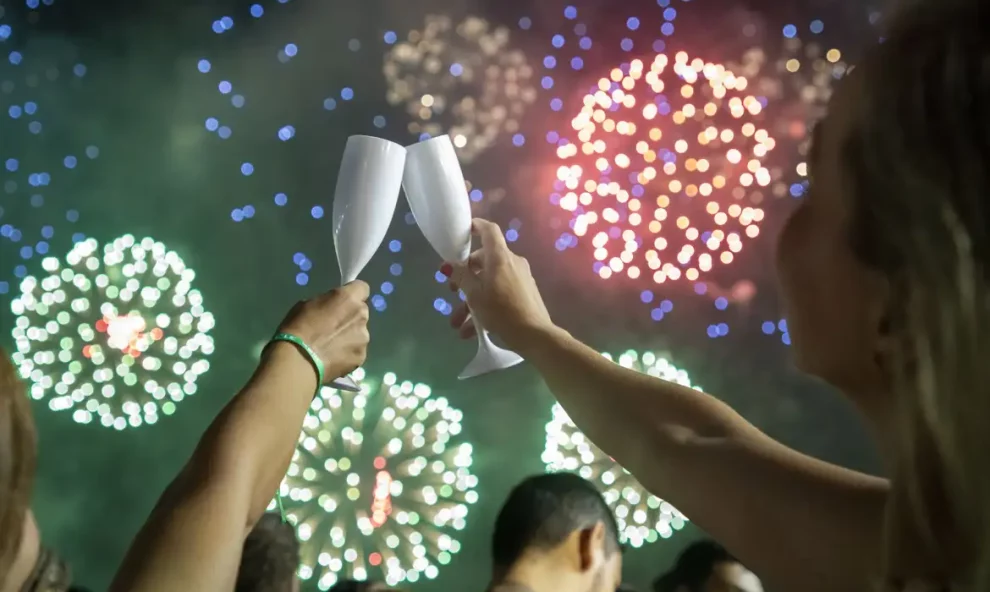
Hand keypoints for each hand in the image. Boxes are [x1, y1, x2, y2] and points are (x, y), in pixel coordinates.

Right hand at [276, 281, 370, 380]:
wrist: (299, 360)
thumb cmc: (298, 327)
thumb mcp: (308, 304)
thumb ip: (328, 303)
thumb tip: (333, 308)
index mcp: (349, 298)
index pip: (362, 288)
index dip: (353, 294)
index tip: (342, 302)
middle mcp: (362, 315)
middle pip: (361, 312)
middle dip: (350, 316)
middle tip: (334, 327)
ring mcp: (364, 337)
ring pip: (360, 332)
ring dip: (350, 336)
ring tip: (332, 346)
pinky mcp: (361, 356)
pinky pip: (357, 350)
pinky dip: (348, 353)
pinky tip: (333, 358)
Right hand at [442, 218, 553, 350]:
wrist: (535, 335)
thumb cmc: (501, 311)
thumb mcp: (475, 295)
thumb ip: (461, 277)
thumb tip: (449, 265)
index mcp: (500, 257)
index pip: (489, 231)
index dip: (476, 226)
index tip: (463, 232)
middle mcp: (512, 263)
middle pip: (484, 260)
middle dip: (465, 277)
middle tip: (451, 291)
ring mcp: (520, 278)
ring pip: (489, 282)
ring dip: (471, 301)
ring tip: (457, 323)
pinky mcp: (524, 293)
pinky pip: (499, 294)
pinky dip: (485, 307)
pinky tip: (471, 331)